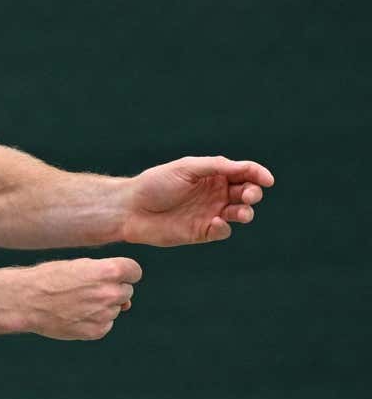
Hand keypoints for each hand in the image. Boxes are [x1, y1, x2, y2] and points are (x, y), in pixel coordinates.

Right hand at [21, 257, 140, 339]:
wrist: (26, 300)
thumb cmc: (49, 278)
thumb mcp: (78, 265)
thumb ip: (106, 276)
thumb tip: (127, 302)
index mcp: (108, 271)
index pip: (135, 271)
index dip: (124, 272)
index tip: (113, 275)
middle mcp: (111, 293)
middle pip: (126, 291)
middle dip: (111, 289)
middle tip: (86, 288)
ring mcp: (105, 314)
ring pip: (114, 308)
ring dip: (102, 306)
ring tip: (75, 301)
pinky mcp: (97, 331)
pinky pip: (106, 324)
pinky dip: (94, 320)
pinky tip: (75, 314)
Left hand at [122, 155, 274, 246]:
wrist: (130, 208)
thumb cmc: (155, 183)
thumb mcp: (186, 168)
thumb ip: (216, 167)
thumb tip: (246, 168)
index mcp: (212, 174)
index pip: (243, 173)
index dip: (257, 174)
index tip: (266, 180)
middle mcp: (215, 193)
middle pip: (245, 192)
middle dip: (252, 193)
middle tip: (247, 195)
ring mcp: (210, 212)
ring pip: (239, 213)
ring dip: (245, 212)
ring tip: (240, 212)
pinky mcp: (202, 231)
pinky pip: (223, 230)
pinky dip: (224, 227)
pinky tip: (216, 222)